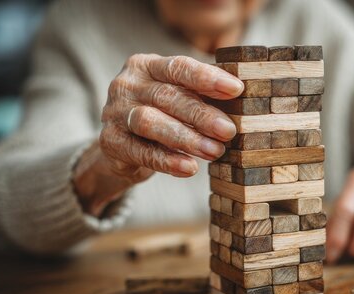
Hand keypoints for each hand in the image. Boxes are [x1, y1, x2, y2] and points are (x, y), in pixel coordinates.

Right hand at [73, 54, 242, 215]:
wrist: (123, 147)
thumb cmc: (163, 116)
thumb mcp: (180, 99)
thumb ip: (203, 96)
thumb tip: (243, 100)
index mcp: (146, 65)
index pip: (178, 67)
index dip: (207, 78)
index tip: (237, 89)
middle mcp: (126, 84)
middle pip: (167, 96)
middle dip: (202, 115)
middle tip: (229, 131)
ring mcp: (113, 112)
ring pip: (150, 122)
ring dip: (186, 138)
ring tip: (214, 151)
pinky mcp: (110, 141)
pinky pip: (141, 151)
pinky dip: (167, 160)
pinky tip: (190, 168)